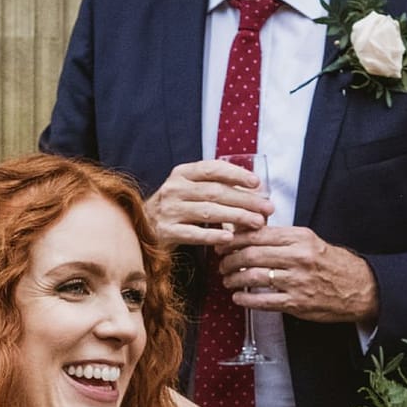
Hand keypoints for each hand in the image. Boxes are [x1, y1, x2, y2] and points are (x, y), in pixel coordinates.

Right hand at [145, 160, 272, 247]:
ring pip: (208, 212)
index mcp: (181, 174)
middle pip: (215, 192)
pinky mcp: (166, 232)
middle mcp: (174, 189)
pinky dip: (213, 235)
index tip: (257, 183)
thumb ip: (213, 186)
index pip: (212, 169)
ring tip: (257, 223)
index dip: (236, 174)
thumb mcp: (188, 191)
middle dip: (245, 200)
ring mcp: (169, 210)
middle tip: (268, 208)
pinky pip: (194, 234)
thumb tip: (254, 191)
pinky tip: (230, 238)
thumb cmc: (174, 209)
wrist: (139, 230)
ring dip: (236, 217)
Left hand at [219, 226, 379, 323]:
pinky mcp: (297, 303)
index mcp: (300, 237)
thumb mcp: (309, 241)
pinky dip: (246, 299)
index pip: (258, 234)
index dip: (234, 239)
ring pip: (254, 277)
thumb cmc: (331, 264)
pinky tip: (238, 297)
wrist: (359, 288)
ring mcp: (297, 281)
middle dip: (229, 260)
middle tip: (222, 263)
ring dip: (234, 279)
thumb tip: (248, 232)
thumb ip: (281, 238)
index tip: (223, 243)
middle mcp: (298, 257)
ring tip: (228, 280)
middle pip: (251, 254)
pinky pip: (264, 300)